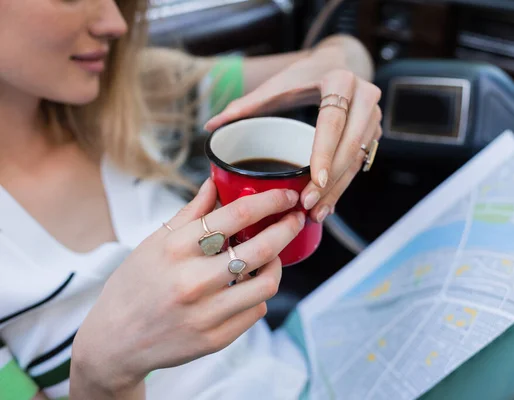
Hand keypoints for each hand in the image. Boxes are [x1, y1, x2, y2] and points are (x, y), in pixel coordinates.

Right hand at [70, 179, 304, 398]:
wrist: (115, 341)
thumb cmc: (134, 285)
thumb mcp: (153, 243)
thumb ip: (189, 214)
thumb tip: (215, 182)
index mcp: (175, 248)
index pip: (236, 215)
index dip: (270, 201)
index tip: (286, 196)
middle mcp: (192, 280)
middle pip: (262, 248)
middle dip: (288, 227)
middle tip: (296, 218)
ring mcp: (206, 313)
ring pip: (267, 283)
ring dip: (277, 264)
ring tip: (272, 256)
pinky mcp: (216, 338)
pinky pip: (256, 310)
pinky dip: (258, 294)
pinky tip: (249, 285)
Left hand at [204, 50, 381, 223]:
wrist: (340, 65)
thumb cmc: (305, 76)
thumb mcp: (277, 86)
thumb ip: (246, 105)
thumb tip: (211, 126)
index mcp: (339, 81)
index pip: (333, 121)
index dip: (324, 152)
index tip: (314, 180)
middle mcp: (364, 97)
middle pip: (348, 146)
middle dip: (329, 180)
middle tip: (308, 204)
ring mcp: (373, 116)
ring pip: (356, 159)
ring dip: (337, 189)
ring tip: (316, 212)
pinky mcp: (374, 132)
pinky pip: (359, 164)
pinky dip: (342, 185)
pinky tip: (327, 204)